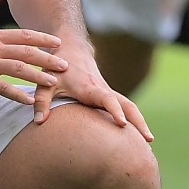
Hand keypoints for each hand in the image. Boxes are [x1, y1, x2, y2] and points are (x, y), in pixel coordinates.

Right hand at [0, 25, 68, 104]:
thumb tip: (3, 45)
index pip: (25, 35)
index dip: (43, 38)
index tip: (58, 42)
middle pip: (28, 51)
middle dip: (48, 58)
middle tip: (66, 65)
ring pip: (19, 68)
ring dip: (38, 76)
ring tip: (54, 84)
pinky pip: (1, 87)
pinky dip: (17, 94)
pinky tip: (28, 101)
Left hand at [35, 49, 154, 141]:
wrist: (72, 48)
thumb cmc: (58, 67)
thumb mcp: (45, 83)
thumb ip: (41, 101)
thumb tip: (39, 121)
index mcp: (90, 88)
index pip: (107, 99)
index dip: (115, 111)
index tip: (122, 124)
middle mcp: (103, 90)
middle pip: (127, 105)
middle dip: (139, 121)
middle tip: (148, 140)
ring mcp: (108, 92)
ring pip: (129, 106)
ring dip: (140, 121)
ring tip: (149, 141)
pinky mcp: (108, 94)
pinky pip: (125, 106)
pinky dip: (133, 118)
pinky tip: (137, 133)